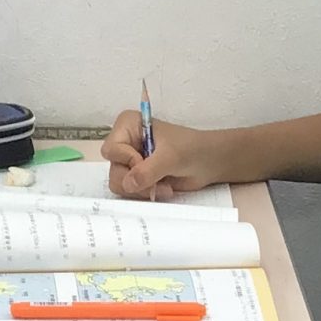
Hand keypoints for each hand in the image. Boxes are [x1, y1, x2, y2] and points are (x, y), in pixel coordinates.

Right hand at [101, 112, 223, 202]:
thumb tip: (128, 184)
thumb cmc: (191, 149)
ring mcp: (130, 161)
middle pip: (114, 170)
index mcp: (127, 126)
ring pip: (120, 184)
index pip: (111, 149)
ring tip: (164, 186)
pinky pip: (131, 192)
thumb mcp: (170, 157)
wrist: (208, 162)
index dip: (127, 161)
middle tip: (157, 182)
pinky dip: (146, 194)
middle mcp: (125, 143)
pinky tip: (163, 188)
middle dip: (135, 181)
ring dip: (143, 190)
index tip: (145, 162)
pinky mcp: (138, 177)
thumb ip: (148, 170)